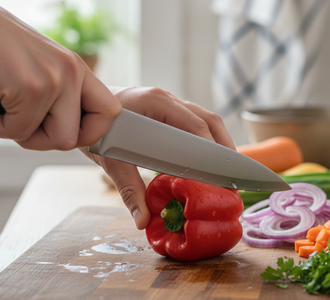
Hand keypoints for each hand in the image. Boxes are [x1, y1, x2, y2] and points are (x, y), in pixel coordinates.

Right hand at [0, 7, 120, 149]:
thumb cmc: (2, 51)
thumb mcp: (42, 70)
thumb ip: (62, 97)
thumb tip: (74, 135)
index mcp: (76, 69)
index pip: (111, 112)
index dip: (91, 133)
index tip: (68, 134)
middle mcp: (71, 72)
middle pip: (74, 139)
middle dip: (44, 140)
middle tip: (23, 122)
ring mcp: (54, 80)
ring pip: (50, 140)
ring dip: (20, 132)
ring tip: (7, 106)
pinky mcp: (30, 88)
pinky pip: (19, 131)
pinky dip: (1, 126)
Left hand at [81, 87, 234, 228]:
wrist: (81, 105)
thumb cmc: (94, 128)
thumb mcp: (110, 159)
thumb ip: (128, 189)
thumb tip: (143, 221)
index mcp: (155, 104)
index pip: (196, 125)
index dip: (212, 150)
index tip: (223, 174)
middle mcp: (167, 99)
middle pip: (208, 120)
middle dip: (224, 147)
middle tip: (232, 175)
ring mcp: (169, 101)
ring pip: (205, 118)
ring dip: (220, 142)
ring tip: (227, 168)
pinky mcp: (167, 109)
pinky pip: (195, 121)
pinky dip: (208, 139)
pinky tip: (210, 157)